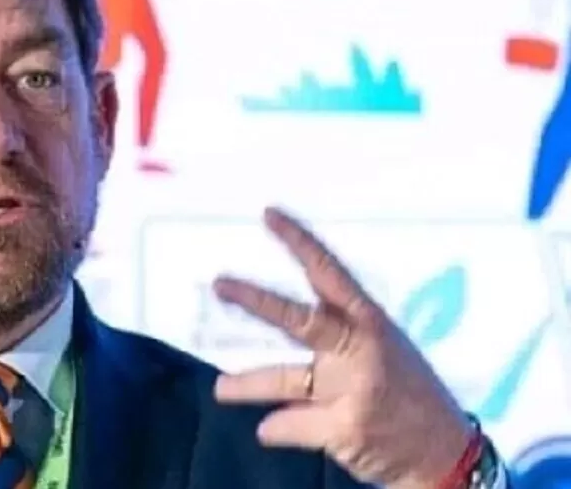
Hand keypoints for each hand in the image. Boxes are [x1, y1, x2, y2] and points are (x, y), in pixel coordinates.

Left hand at [212, 207, 474, 488]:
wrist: (448, 454)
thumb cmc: (409, 396)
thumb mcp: (385, 351)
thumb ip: (340, 334)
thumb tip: (281, 320)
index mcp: (372, 323)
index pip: (331, 273)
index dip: (299, 243)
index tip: (269, 215)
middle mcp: (362, 350)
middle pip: (300, 320)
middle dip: (256, 301)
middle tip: (220, 285)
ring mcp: (354, 389)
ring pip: (283, 379)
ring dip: (246, 385)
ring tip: (221, 389)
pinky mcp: (344, 429)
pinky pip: (289, 424)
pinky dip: (275, 428)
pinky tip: (268, 429)